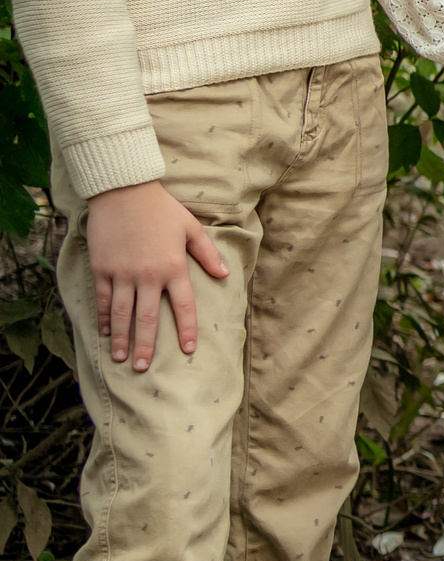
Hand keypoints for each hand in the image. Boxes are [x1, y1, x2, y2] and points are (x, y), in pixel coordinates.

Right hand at [84, 180, 228, 370]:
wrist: (123, 191)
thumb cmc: (161, 209)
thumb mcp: (191, 228)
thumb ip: (208, 254)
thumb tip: (225, 275)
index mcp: (174, 267)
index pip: (184, 306)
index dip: (187, 329)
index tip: (189, 349)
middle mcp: (148, 275)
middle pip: (149, 318)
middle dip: (147, 346)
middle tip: (144, 369)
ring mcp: (122, 273)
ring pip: (122, 314)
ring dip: (122, 339)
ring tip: (122, 359)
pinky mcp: (102, 268)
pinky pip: (103, 299)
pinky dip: (104, 318)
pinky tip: (105, 333)